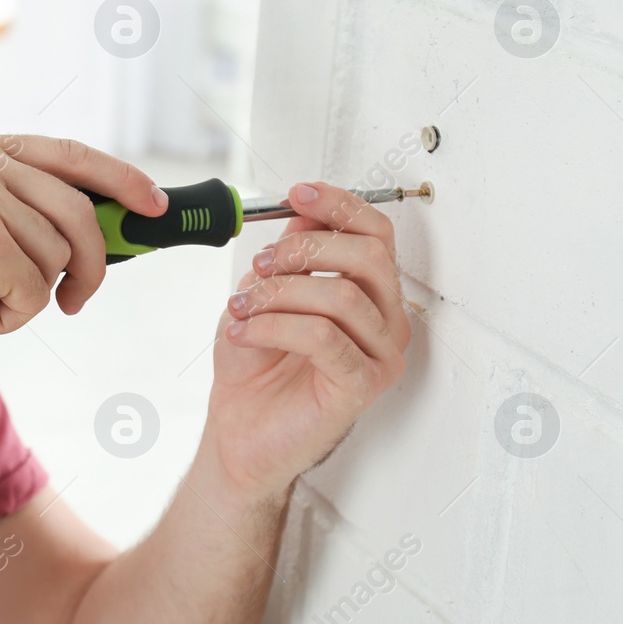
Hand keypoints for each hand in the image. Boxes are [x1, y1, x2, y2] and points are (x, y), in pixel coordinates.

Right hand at [0, 131, 166, 384]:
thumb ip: (26, 209)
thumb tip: (113, 224)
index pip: (70, 154)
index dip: (121, 179)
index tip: (153, 205)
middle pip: (80, 212)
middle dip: (93, 265)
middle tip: (77, 301)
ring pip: (63, 256)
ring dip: (34, 295)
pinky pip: (41, 290)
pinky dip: (14, 317)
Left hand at [201, 182, 411, 502]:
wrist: (238, 430)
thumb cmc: (255, 366)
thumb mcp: (263, 293)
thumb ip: (289, 256)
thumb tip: (300, 215)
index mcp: (368, 292)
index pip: (375, 233)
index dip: (340, 206)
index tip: (299, 193)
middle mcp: (384, 321)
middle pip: (369, 257)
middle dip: (306, 250)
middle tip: (261, 263)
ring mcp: (377, 354)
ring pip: (342, 296)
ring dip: (279, 293)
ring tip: (242, 307)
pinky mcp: (360, 386)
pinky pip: (324, 338)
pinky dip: (274, 326)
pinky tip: (245, 331)